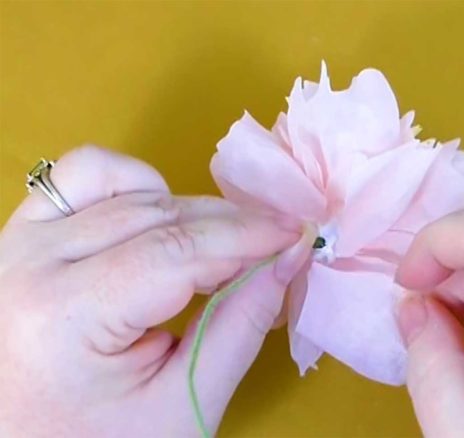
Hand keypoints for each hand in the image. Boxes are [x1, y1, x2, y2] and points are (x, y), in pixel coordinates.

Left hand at [0, 146, 303, 436]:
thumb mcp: (184, 403)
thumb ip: (241, 325)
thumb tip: (289, 257)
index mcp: (63, 316)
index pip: (176, 252)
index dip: (246, 237)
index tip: (295, 235)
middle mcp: (28, 264)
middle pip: (155, 214)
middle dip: (228, 226)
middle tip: (276, 245)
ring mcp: (17, 242)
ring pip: (124, 185)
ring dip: (186, 210)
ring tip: (221, 250)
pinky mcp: (21, 234)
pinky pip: (83, 177)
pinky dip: (135, 186)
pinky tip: (161, 225)